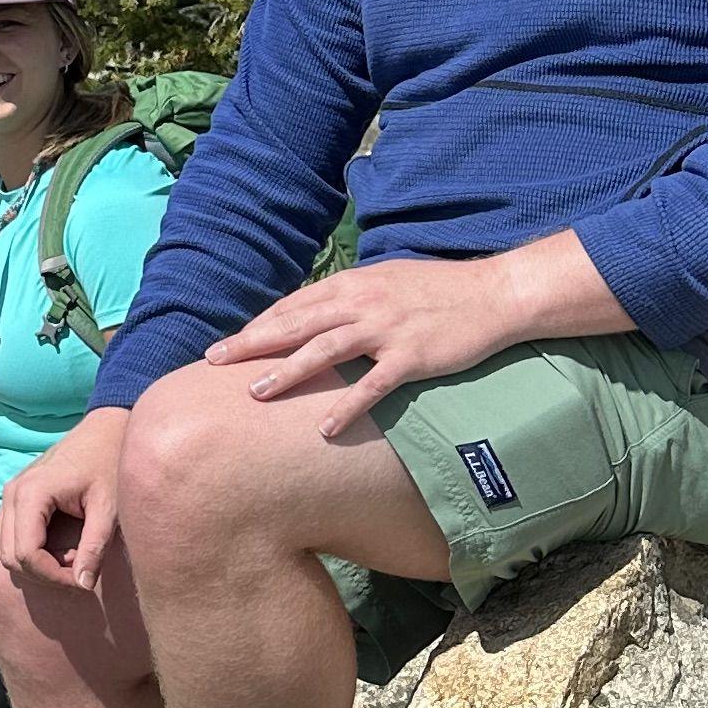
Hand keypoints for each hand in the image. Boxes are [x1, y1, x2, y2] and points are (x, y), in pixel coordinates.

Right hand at [0, 414, 123, 597]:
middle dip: (43, 574)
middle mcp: (12, 492)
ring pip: (4, 548)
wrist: (103, 430)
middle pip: (11, 556)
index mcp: (32, 494)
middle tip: (77, 573)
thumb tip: (83, 585)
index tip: (81, 580)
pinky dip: (27, 550)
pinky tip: (58, 548)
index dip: (52, 576)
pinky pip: (8, 535)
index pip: (26, 554)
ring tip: (69, 560)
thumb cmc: (108, 464)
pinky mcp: (15, 495)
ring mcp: (10, 492)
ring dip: (34, 564)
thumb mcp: (108, 508)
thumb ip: (94, 548)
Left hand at [204, 254, 520, 442]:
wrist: (493, 294)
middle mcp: (362, 303)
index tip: (231, 344)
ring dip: (286, 372)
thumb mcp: (386, 280)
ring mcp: (385, 329)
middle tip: (214, 361)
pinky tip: (324, 427)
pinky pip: (372, 385)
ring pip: (323, 350)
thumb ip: (350, 295)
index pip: (294, 305)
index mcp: (353, 284)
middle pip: (295, 324)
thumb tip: (317, 312)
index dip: (260, 324)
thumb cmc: (438, 289)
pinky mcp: (411, 357)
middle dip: (252, 343)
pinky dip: (346, 406)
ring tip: (253, 393)